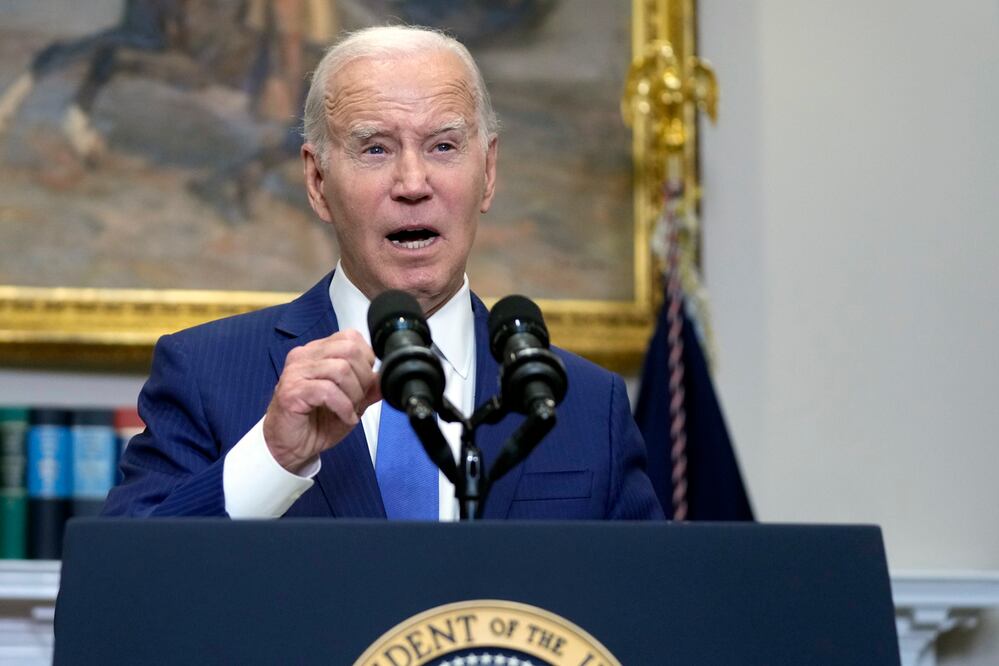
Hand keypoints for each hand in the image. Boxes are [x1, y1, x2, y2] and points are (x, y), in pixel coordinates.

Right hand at [263, 329, 380, 472]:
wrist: (289, 447)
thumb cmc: (314, 423)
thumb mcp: (350, 403)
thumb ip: (368, 389)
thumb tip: (386, 378)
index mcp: (317, 352)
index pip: (350, 337)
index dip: (366, 360)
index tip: (364, 382)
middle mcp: (304, 356)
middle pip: (349, 349)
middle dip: (363, 377)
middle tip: (359, 399)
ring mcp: (296, 372)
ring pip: (340, 369)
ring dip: (353, 394)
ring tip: (350, 409)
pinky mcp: (291, 391)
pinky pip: (327, 390)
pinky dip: (343, 406)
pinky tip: (344, 417)